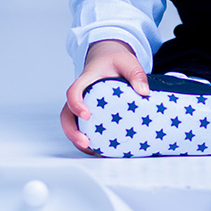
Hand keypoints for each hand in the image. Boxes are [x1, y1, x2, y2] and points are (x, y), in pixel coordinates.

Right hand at [60, 39, 149, 153]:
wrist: (109, 58)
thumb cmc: (115, 60)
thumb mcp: (127, 60)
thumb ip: (136, 73)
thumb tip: (144, 92)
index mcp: (86, 80)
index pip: (74, 92)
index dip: (76, 104)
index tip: (87, 115)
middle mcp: (80, 95)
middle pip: (67, 115)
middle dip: (72, 131)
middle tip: (86, 142)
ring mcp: (82, 106)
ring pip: (72, 124)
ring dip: (78, 139)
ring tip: (94, 151)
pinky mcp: (89, 114)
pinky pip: (84, 128)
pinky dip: (89, 140)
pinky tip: (101, 149)